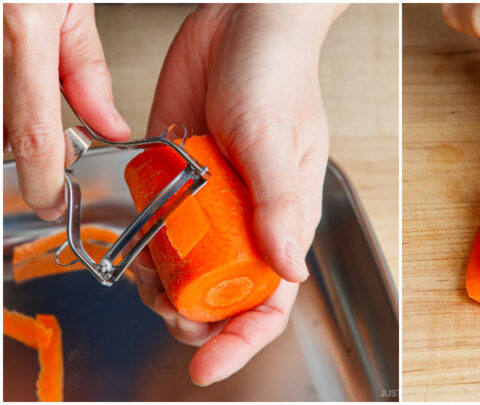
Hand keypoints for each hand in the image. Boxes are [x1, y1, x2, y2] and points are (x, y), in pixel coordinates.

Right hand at [3, 3, 131, 219]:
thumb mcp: (65, 0)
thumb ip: (82, 66)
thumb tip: (104, 124)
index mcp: (19, 29)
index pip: (28, 133)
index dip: (40, 180)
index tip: (52, 203)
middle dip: (21, 151)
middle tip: (47, 164)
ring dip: (8, 126)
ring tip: (33, 135)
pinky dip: (5, 94)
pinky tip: (16, 84)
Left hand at [136, 3, 343, 385]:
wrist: (243, 21)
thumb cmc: (279, 75)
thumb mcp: (276, 141)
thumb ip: (279, 205)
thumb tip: (289, 267)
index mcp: (284, 219)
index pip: (270, 298)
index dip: (241, 339)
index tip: (207, 364)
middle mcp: (248, 217)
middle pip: (222, 294)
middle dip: (191, 317)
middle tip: (163, 310)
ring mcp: (212, 199)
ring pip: (186, 267)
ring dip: (162, 285)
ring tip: (143, 279)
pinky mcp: (181, 174)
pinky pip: (160, 224)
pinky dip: (144, 242)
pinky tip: (135, 239)